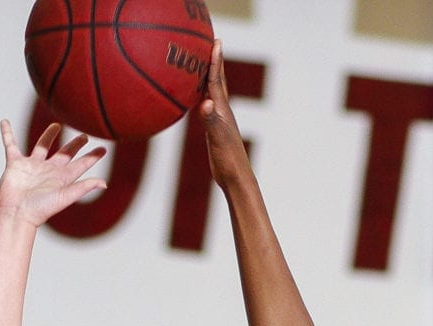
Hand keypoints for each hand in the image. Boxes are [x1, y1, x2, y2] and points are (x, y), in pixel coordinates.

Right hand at [0, 119, 106, 226]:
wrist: (17, 212)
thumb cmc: (41, 209)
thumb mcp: (65, 197)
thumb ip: (83, 187)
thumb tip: (104, 183)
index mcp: (62, 178)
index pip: (81, 165)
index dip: (92, 157)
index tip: (103, 149)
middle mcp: (49, 170)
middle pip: (65, 153)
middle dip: (75, 145)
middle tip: (85, 136)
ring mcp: (32, 166)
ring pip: (42, 145)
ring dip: (49, 135)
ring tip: (57, 125)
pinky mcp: (16, 163)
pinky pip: (11, 144)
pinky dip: (7, 133)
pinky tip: (5, 122)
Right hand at [198, 40, 250, 187]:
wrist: (235, 178)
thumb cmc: (228, 160)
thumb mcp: (217, 139)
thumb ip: (211, 120)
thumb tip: (206, 103)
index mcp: (222, 110)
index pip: (216, 80)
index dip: (215, 60)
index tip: (215, 40)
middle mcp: (221, 111)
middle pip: (217, 80)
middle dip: (214, 61)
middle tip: (211, 41)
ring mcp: (219, 120)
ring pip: (212, 92)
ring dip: (208, 75)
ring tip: (203, 61)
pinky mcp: (214, 129)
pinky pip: (206, 105)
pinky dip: (201, 95)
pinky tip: (197, 95)